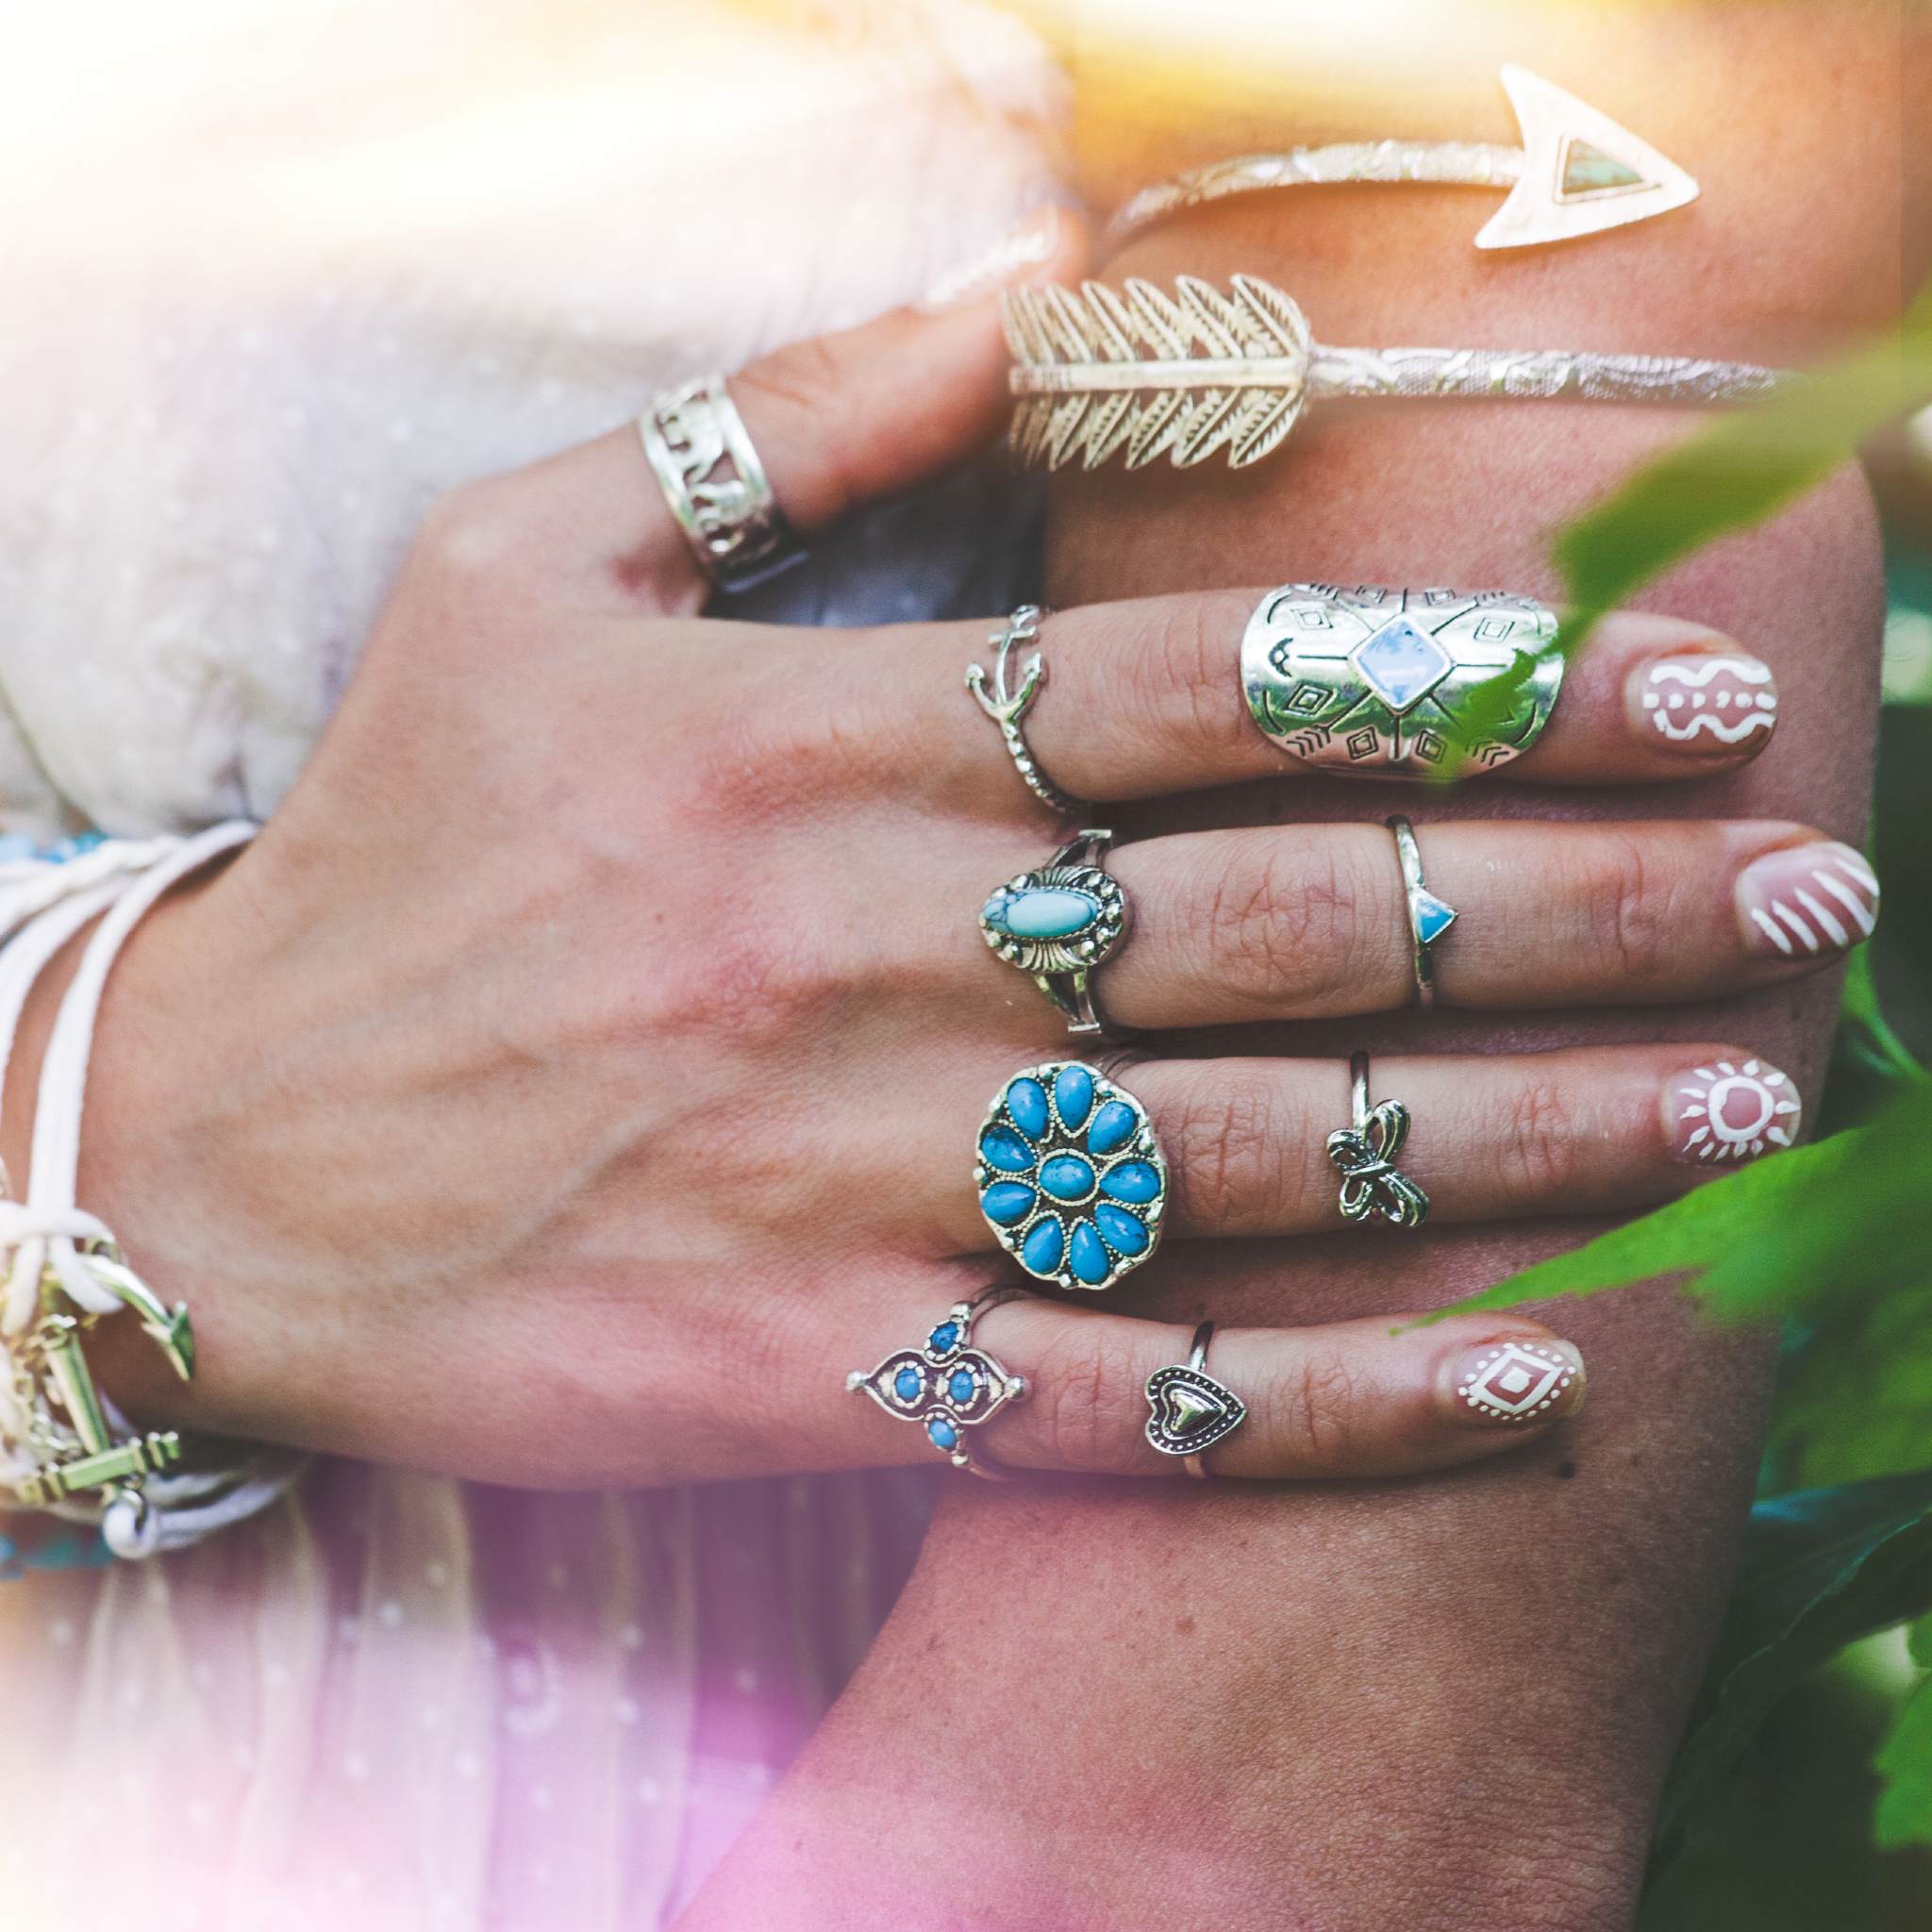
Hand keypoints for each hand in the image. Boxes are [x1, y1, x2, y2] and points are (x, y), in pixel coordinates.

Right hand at [62, 268, 1854, 1488]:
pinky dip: (1349, 1397)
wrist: (209, 1154)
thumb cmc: (388, 847)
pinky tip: (1532, 1372)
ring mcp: (862, 1189)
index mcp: (828, 748)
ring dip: (1535, 1134)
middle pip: (1303, 920)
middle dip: (1590, 901)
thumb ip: (809, 412)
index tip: (1692, 685)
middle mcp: (876, 961)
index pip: (1225, 693)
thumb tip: (1073, 288)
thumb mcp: (536, 557)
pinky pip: (1145, 1401)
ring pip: (1264, 1159)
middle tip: (1809, 899)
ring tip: (1750, 1102)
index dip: (1483, 681)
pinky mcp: (833, 1377)